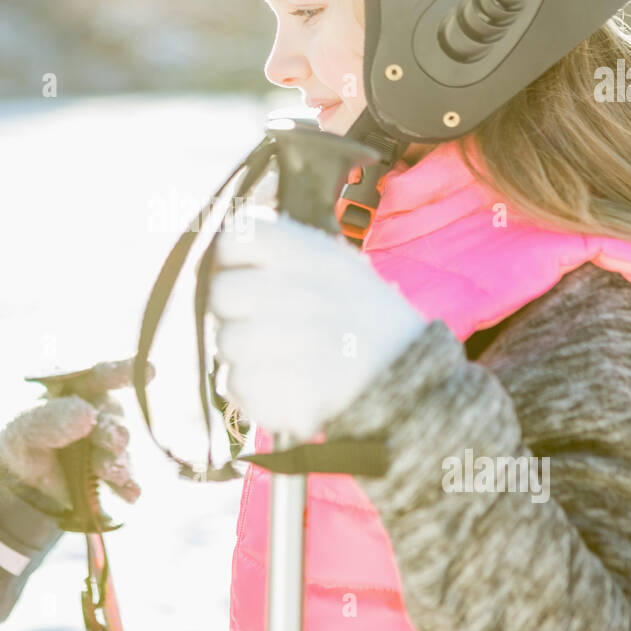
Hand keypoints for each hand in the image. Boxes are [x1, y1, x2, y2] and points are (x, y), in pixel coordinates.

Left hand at [0, 357, 151, 510]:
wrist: (15, 476)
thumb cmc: (18, 436)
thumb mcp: (22, 426)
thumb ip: (50, 419)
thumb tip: (87, 414)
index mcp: (74, 386)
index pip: (98, 374)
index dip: (122, 371)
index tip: (148, 370)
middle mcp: (97, 408)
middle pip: (112, 415)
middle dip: (114, 430)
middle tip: (116, 440)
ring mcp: (104, 440)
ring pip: (119, 447)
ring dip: (119, 460)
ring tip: (114, 472)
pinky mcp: (107, 470)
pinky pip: (121, 476)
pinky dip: (127, 485)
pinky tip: (132, 493)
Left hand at [208, 213, 426, 440]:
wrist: (411, 379)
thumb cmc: (364, 318)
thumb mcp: (335, 263)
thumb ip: (283, 248)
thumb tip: (219, 247)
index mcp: (308, 255)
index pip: (232, 239)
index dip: (228, 261)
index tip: (243, 276)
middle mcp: (297, 291)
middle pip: (221, 294)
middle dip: (231, 313)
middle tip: (256, 324)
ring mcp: (294, 344)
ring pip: (225, 344)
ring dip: (241, 354)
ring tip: (275, 358)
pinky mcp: (288, 390)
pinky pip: (239, 385)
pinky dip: (253, 390)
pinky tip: (282, 386)